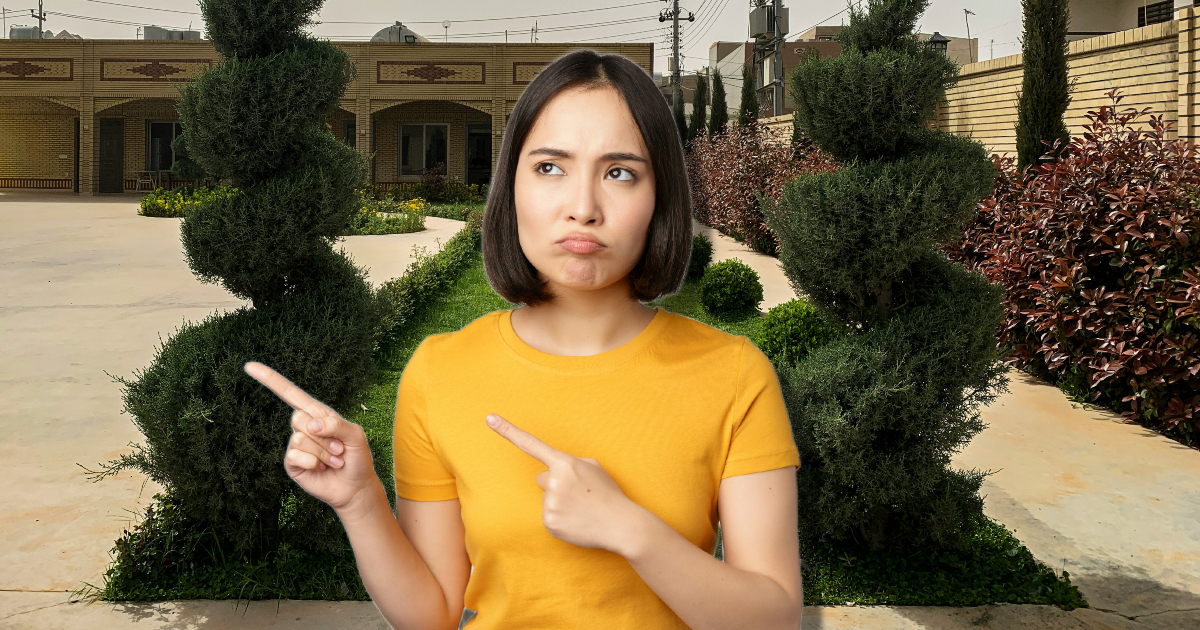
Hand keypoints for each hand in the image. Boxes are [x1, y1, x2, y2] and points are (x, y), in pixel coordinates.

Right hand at [245, 361, 378, 517]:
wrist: (355, 487)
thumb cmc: (357, 458)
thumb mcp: (355, 436)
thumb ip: (336, 424)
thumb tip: (311, 424)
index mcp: (318, 414)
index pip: (290, 393)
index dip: (270, 380)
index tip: (249, 366)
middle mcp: (304, 427)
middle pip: (298, 418)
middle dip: (324, 436)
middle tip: (339, 448)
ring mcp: (296, 445)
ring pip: (300, 438)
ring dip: (323, 452)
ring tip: (334, 460)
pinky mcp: (293, 463)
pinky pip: (296, 455)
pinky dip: (314, 462)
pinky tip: (322, 468)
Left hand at [485, 413, 646, 555]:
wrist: (621, 524)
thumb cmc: (608, 493)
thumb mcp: (593, 467)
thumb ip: (570, 463)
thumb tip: (553, 471)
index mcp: (565, 463)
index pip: (531, 444)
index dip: (508, 430)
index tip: (489, 418)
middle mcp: (554, 481)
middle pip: (542, 479)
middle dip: (556, 484)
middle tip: (579, 494)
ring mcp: (550, 503)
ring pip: (545, 498)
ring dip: (559, 502)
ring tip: (581, 508)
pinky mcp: (549, 522)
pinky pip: (547, 516)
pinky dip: (560, 518)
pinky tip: (576, 520)